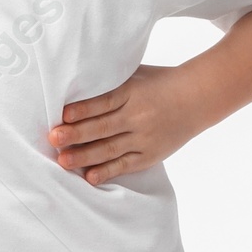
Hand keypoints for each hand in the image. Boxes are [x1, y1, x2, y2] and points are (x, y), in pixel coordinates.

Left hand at [49, 63, 206, 186]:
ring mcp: (145, 137)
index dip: (83, 109)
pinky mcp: (150, 154)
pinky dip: (108, 171)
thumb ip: (110, 80)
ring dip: (85, 156)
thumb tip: (75, 82)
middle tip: (53, 138)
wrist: (197, 98)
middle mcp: (138, 115)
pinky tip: (90, 177)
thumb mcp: (136, 74)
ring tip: (63, 161)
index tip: (63, 114)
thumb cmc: (159, 82)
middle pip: (103, 126)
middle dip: (76, 134)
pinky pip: (126, 165)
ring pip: (111, 148)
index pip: (104, 101)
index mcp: (132, 92)